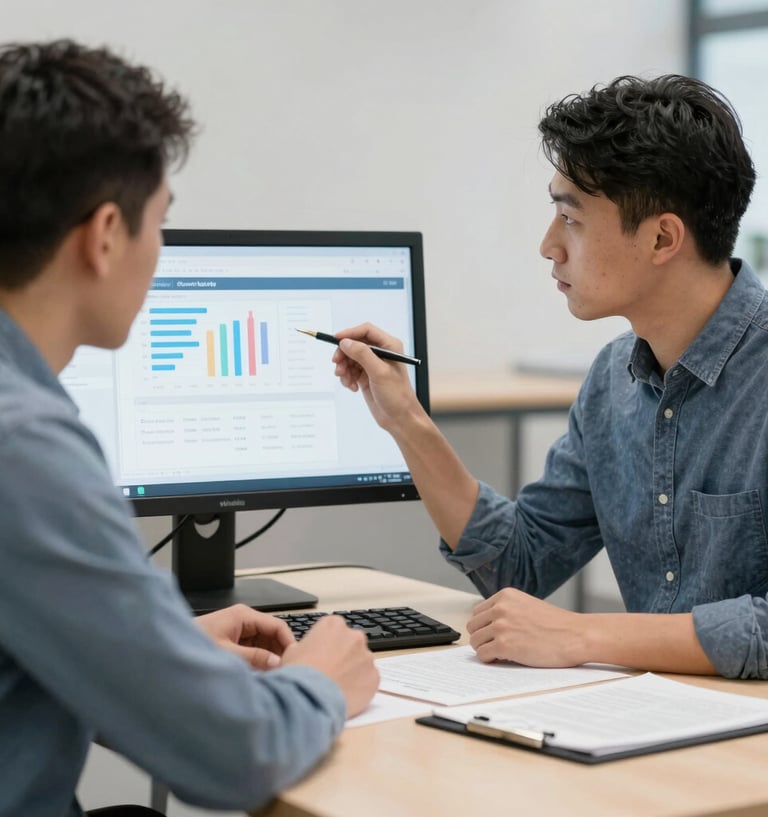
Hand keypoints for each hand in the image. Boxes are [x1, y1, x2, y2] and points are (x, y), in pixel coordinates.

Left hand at [196, 604, 294, 669]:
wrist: (169, 648)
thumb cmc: (193, 644)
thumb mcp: (227, 653)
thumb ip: (254, 658)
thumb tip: (277, 663)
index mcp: (244, 615)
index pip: (277, 625)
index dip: (288, 643)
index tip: (295, 660)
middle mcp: (243, 620)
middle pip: (272, 635)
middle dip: (278, 653)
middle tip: (284, 672)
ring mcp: (238, 630)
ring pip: (264, 644)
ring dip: (268, 659)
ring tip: (272, 677)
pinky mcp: (233, 641)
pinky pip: (253, 649)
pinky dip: (258, 661)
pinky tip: (259, 675)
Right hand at [280, 615, 378, 717]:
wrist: (311, 696)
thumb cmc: (299, 673)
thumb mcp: (292, 651)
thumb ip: (307, 645)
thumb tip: (309, 652)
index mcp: (334, 624)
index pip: (334, 629)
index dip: (327, 644)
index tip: (322, 655)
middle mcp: (354, 636)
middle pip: (352, 644)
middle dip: (344, 656)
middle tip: (331, 671)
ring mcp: (366, 656)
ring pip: (362, 662)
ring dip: (353, 671)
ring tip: (337, 686)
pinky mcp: (375, 676)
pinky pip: (369, 680)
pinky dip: (361, 687)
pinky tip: (346, 695)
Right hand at [332, 323, 422, 431]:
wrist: (400, 418)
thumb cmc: (397, 395)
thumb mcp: (379, 372)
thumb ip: (362, 354)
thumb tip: (346, 342)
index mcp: (389, 346)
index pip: (366, 331)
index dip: (350, 333)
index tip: (336, 340)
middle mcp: (381, 353)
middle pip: (355, 344)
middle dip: (344, 354)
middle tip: (337, 365)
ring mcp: (372, 365)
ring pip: (350, 358)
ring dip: (344, 368)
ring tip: (346, 380)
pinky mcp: (366, 376)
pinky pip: (350, 370)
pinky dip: (347, 377)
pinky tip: (352, 387)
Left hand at [467, 588, 585, 666]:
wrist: (576, 635)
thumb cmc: (557, 624)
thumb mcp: (527, 605)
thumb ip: (507, 610)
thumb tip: (488, 626)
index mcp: (505, 596)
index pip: (478, 612)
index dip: (485, 626)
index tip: (493, 634)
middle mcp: (500, 608)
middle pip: (473, 626)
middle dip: (482, 637)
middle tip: (495, 646)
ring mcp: (501, 626)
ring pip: (475, 641)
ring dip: (485, 649)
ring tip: (501, 653)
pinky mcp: (504, 645)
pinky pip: (483, 655)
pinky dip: (490, 660)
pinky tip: (504, 659)